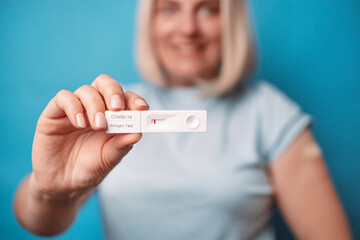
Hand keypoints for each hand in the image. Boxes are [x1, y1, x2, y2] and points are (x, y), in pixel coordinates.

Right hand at [31, 74, 148, 198]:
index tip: (141, 108)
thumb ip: (122, 145)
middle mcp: (94, 107)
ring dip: (95, 105)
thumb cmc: (90, 167)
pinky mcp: (54, 113)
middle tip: (117, 108)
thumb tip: (138, 132)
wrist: (63, 184)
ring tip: (98, 126)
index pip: (125, 97)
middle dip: (114, 92)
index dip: (134, 99)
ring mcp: (75, 108)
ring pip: (86, 90)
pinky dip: (74, 107)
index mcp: (113, 115)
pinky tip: (80, 124)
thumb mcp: (109, 158)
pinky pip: (64, 98)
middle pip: (105, 83)